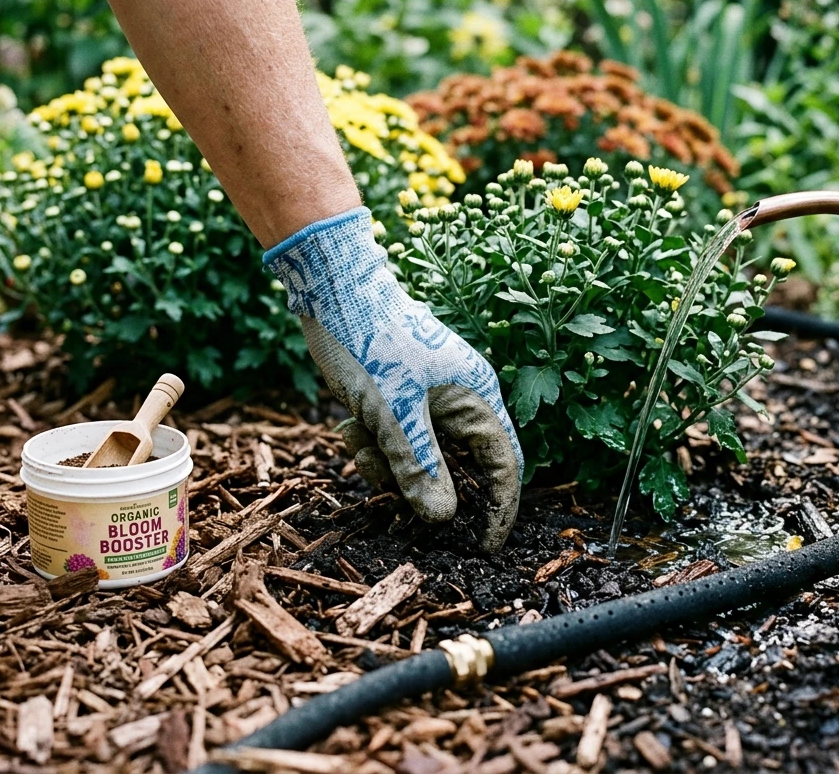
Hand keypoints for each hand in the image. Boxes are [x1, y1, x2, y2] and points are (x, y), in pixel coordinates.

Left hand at [266, 208, 522, 550]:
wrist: (334, 291)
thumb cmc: (371, 343)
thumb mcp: (392, 414)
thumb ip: (420, 467)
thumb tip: (443, 518)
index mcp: (477, 398)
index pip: (504, 466)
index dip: (498, 509)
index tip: (483, 548)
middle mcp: (462, 399)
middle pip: (459, 466)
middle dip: (424, 485)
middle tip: (398, 502)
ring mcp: (431, 398)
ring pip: (422, 457)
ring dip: (390, 464)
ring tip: (361, 444)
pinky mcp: (402, 397)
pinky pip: (398, 440)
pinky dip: (374, 444)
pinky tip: (349, 428)